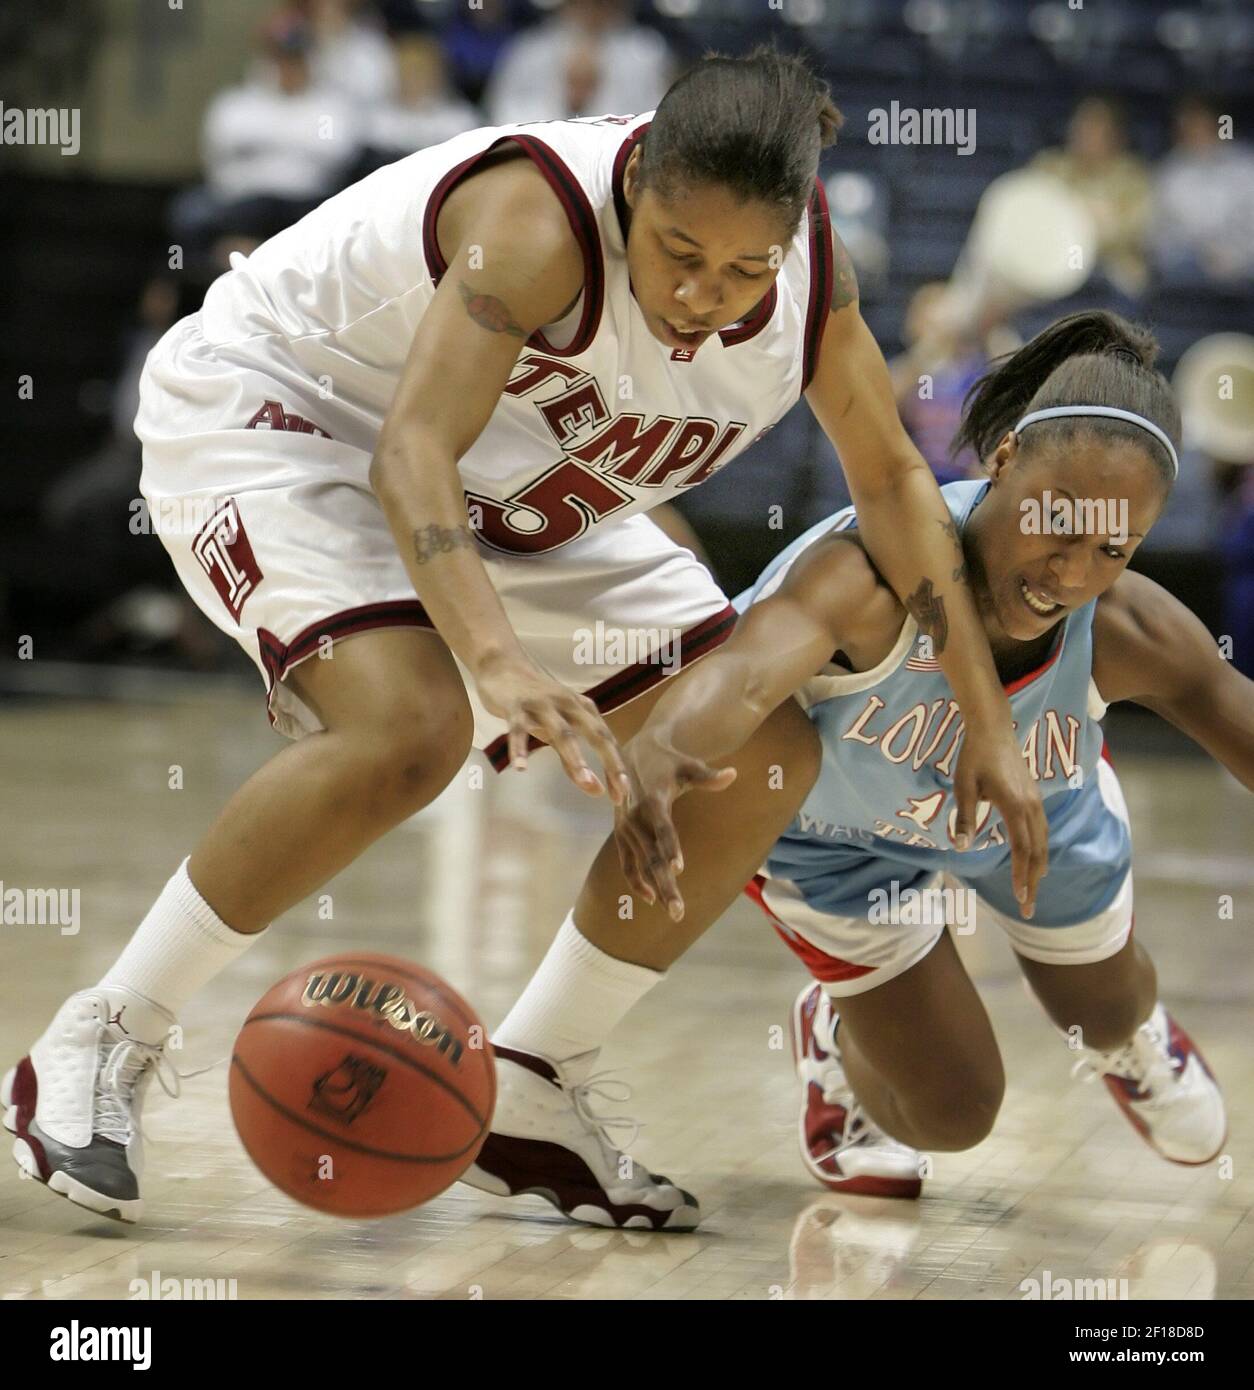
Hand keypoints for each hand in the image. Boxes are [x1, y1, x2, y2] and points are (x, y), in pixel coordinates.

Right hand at [475, 654, 631, 801]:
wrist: (504, 666)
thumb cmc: (536, 702)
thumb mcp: (557, 730)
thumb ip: (572, 759)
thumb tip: (594, 789)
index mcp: (583, 709)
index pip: (606, 740)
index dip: (616, 768)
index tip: (622, 796)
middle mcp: (568, 704)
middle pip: (594, 734)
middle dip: (609, 762)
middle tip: (618, 791)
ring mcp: (542, 704)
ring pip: (562, 732)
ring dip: (575, 757)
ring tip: (585, 782)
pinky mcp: (515, 706)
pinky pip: (518, 729)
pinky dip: (519, 748)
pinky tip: (520, 767)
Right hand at [612, 730, 736, 920]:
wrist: (630, 753)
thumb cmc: (667, 761)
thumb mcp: (688, 765)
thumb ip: (708, 776)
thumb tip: (733, 774)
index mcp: (653, 799)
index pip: (663, 827)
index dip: (671, 847)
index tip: (678, 869)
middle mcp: (635, 817)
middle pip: (653, 856)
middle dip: (666, 885)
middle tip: (679, 912)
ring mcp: (625, 829)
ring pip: (641, 866)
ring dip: (656, 890)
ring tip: (675, 913)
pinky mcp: (620, 835)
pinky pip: (627, 864)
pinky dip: (637, 881)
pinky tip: (652, 898)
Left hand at [953, 720, 1047, 917]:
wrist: (993, 728)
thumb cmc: (974, 756)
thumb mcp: (963, 787)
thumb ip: (965, 818)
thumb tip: (961, 847)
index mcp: (1013, 805)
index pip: (1021, 849)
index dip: (1021, 875)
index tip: (1019, 898)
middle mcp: (1030, 806)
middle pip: (1037, 851)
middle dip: (1033, 881)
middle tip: (1028, 907)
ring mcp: (1035, 800)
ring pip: (1043, 841)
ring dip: (1039, 867)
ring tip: (1033, 888)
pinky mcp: (1034, 796)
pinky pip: (1042, 829)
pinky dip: (1040, 849)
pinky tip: (1035, 858)